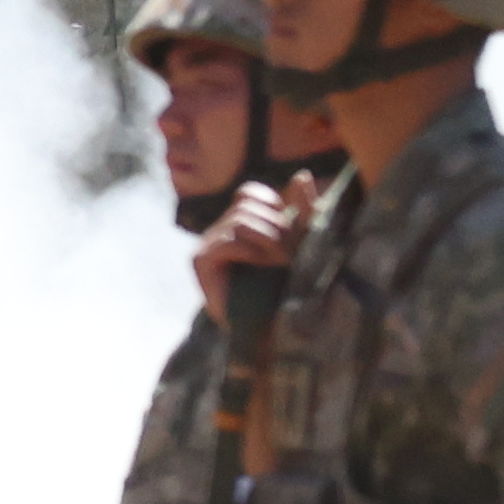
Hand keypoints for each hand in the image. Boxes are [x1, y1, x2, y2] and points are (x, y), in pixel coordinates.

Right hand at [192, 178, 297, 327]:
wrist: (269, 328)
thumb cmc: (286, 286)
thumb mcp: (302, 240)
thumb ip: (302, 209)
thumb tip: (301, 175)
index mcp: (237, 224)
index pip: (249, 193)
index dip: (274, 206)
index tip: (288, 233)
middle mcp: (217, 231)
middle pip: (247, 203)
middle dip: (276, 227)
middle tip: (288, 255)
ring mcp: (206, 245)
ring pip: (241, 219)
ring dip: (269, 241)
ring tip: (278, 264)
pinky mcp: (200, 261)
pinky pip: (229, 240)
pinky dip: (252, 252)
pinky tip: (261, 267)